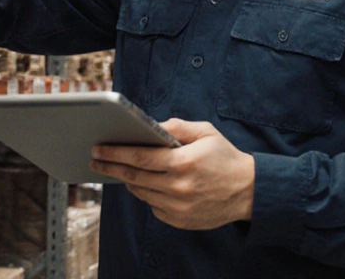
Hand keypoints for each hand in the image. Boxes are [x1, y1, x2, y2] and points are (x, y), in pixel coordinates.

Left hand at [91, 119, 254, 230]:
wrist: (248, 192)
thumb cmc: (225, 158)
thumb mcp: (206, 132)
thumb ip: (177, 127)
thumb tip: (150, 125)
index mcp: (184, 162)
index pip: (140, 157)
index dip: (116, 153)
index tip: (99, 149)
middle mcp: (178, 187)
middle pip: (134, 177)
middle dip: (111, 167)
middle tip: (96, 159)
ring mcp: (178, 207)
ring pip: (141, 193)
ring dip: (128, 180)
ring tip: (120, 169)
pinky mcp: (179, 220)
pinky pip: (153, 206)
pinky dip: (147, 194)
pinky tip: (148, 184)